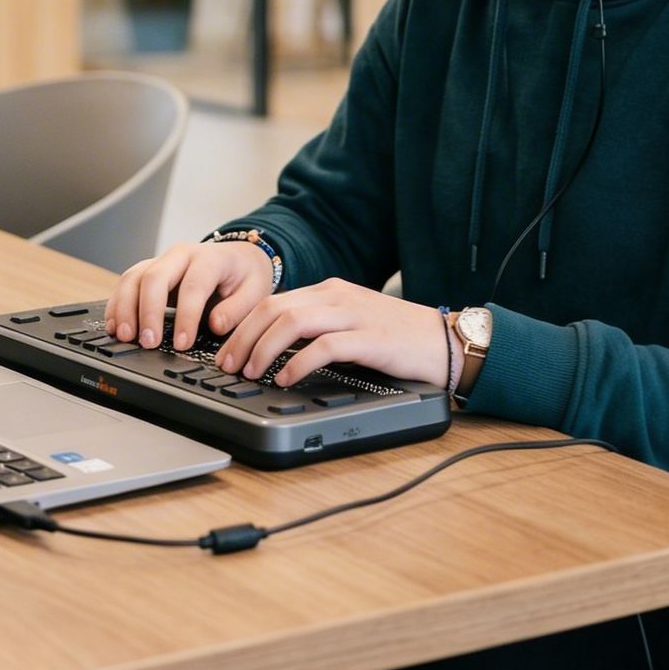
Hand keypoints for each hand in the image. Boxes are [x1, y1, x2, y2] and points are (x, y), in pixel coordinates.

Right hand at [106, 241, 275, 351]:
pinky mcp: (149, 271)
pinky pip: (126, 283)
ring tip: (124, 336)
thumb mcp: (256, 290)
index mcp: (209, 258)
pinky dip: (117, 304)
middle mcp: (181, 255)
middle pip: (155, 277)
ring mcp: (161, 261)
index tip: (182, 343)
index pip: (193, 285)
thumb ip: (238, 309)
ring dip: (125, 308)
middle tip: (148, 342)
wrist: (238, 257)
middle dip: (148, 312)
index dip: (186, 316)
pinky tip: (115, 326)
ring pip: (133, 277)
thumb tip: (215, 325)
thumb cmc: (244, 276)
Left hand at [213, 279, 450, 388]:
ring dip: (263, 348)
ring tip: (251, 372)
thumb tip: (275, 347)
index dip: (242, 327)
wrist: (443, 341)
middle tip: (228, 365)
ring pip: (292, 322)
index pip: (271, 302)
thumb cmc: (396, 338)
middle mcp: (336, 297)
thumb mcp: (349, 323)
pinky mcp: (369, 337)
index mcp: (328, 291)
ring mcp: (353, 315)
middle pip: (274, 309)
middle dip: (243, 338)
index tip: (225, 351)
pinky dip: (298, 362)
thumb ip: (317, 327)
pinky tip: (286, 378)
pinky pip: (324, 346)